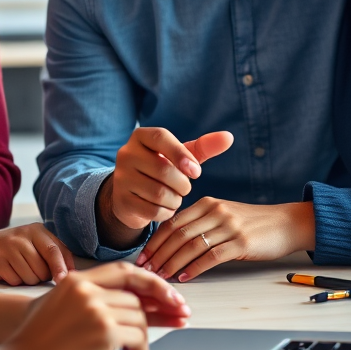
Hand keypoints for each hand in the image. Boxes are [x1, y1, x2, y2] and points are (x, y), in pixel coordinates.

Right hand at [0, 223, 74, 284]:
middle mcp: (23, 237)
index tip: (65, 282)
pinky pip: (17, 281)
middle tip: (34, 270)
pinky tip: (9, 272)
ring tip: (20, 269)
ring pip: (32, 277)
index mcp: (37, 230)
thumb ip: (53, 253)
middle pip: (44, 268)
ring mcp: (9, 248)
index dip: (62, 268)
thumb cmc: (15, 249)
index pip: (55, 250)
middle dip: (43, 276)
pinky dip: (16, 281)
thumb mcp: (34, 243)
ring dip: (29, 280)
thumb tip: (71, 274)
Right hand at [4, 262, 189, 349]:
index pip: (124, 270)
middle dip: (162, 307)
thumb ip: (90, 300)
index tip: (168, 293)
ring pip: (139, 316)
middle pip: (136, 295)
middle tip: (180, 315)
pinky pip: (138, 337)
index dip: (150, 281)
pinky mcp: (102, 332)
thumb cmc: (35, 343)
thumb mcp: (59, 307)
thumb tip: (126, 306)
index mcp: (76, 279)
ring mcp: (95, 309)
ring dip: (145, 337)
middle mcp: (87, 289)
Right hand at [96, 129, 233, 245]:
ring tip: (176, 197)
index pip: (160, 137)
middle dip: (182, 183)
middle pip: (162, 169)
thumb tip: (229, 137)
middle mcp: (126, 153)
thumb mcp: (181, 156)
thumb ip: (204, 147)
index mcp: (141, 136)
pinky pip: (152, 210)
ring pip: (158, 193)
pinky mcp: (122, 200)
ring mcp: (121, 178)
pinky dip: (166, 212)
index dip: (181, 154)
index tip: (197, 172)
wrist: (133, 192)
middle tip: (186, 187)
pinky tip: (166, 208)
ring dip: (175, 200)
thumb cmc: (162, 168)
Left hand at [136, 199, 315, 280]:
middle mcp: (214, 211)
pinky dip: (194, 268)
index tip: (143, 257)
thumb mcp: (223, 215)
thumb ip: (201, 223)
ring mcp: (227, 226)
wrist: (285, 223)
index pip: (172, 222)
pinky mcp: (240, 242)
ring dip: (172, 263)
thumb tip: (173, 243)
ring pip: (191, 246)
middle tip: (146, 270)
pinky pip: (211, 256)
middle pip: (177, 234)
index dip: (154, 241)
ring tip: (161, 277)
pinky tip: (185, 278)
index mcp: (206, 204)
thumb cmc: (252, 223)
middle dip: (158, 254)